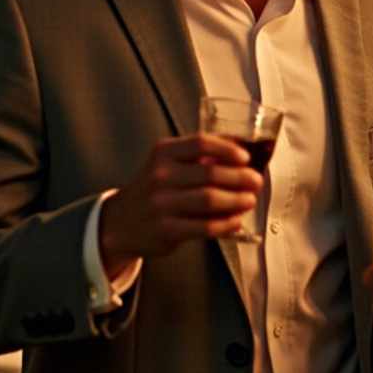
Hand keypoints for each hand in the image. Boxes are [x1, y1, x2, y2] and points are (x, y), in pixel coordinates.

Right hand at [99, 134, 260, 273]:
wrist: (117, 224)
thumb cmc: (150, 191)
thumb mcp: (164, 165)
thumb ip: (196, 158)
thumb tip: (241, 154)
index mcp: (163, 153)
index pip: (200, 143)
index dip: (228, 149)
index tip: (245, 157)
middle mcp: (160, 176)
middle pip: (210, 173)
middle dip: (241, 178)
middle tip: (256, 182)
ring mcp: (162, 203)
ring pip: (210, 199)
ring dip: (237, 200)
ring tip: (249, 200)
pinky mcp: (166, 230)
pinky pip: (205, 226)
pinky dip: (226, 223)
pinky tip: (236, 220)